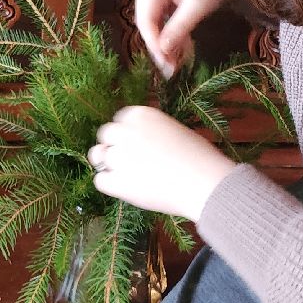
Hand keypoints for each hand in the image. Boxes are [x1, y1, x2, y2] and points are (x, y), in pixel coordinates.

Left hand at [87, 105, 236, 221]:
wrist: (205, 181)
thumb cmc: (199, 157)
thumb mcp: (174, 130)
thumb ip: (151, 132)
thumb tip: (139, 142)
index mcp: (141, 114)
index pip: (120, 119)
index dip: (126, 134)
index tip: (136, 145)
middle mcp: (125, 131)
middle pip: (106, 135)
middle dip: (114, 146)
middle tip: (128, 161)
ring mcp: (119, 155)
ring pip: (97, 156)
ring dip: (107, 163)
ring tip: (125, 174)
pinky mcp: (117, 180)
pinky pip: (100, 180)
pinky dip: (110, 184)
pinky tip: (126, 188)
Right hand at [133, 0, 236, 78]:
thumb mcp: (197, 8)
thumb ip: (178, 29)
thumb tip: (162, 52)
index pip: (146, 22)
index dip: (155, 45)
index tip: (167, 66)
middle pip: (146, 24)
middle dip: (160, 47)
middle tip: (173, 69)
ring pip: (151, 25)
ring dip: (165, 43)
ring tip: (179, 61)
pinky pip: (156, 21)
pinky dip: (168, 34)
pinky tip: (180, 47)